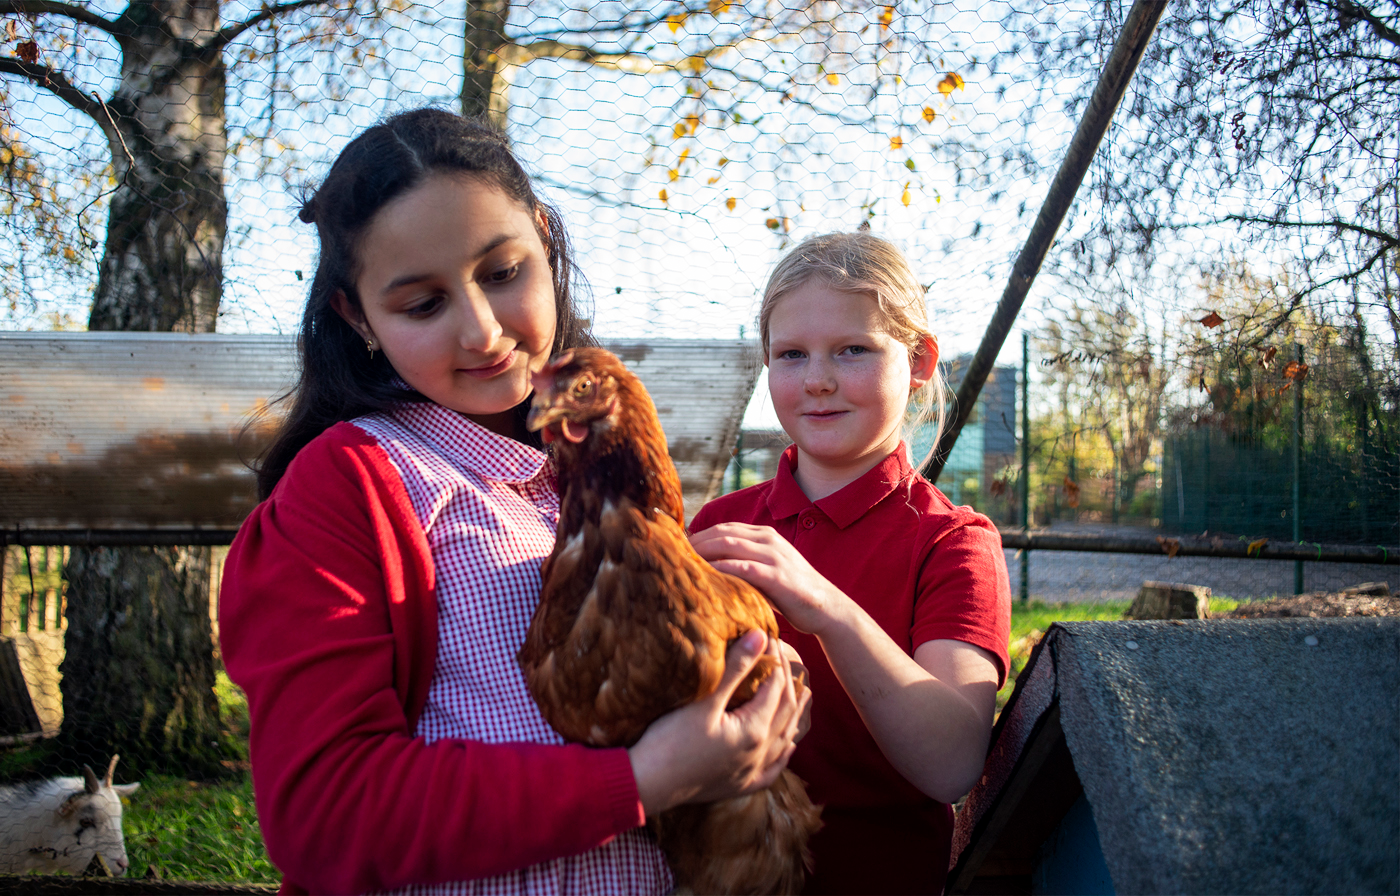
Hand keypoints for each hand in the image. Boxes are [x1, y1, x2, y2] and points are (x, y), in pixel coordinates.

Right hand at [628, 630, 807, 815]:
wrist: (646, 785)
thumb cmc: (670, 741)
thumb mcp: (704, 700)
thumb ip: (736, 667)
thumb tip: (761, 635)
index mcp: (754, 729)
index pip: (776, 687)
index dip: (777, 661)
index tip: (772, 640)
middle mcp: (759, 753)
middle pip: (785, 712)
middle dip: (788, 683)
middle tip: (786, 659)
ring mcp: (750, 772)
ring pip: (784, 740)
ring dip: (794, 715)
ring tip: (802, 696)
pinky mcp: (738, 786)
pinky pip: (772, 770)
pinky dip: (783, 754)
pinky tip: (788, 747)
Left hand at [690, 523, 850, 635]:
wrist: (826, 608)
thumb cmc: (790, 593)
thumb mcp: (765, 571)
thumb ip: (743, 564)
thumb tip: (707, 570)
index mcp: (764, 535)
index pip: (723, 528)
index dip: (698, 535)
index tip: (676, 548)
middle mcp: (768, 540)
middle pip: (722, 533)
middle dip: (694, 542)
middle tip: (671, 556)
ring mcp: (774, 556)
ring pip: (730, 546)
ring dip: (702, 553)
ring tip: (681, 565)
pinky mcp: (778, 576)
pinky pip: (744, 568)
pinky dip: (722, 570)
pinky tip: (705, 578)